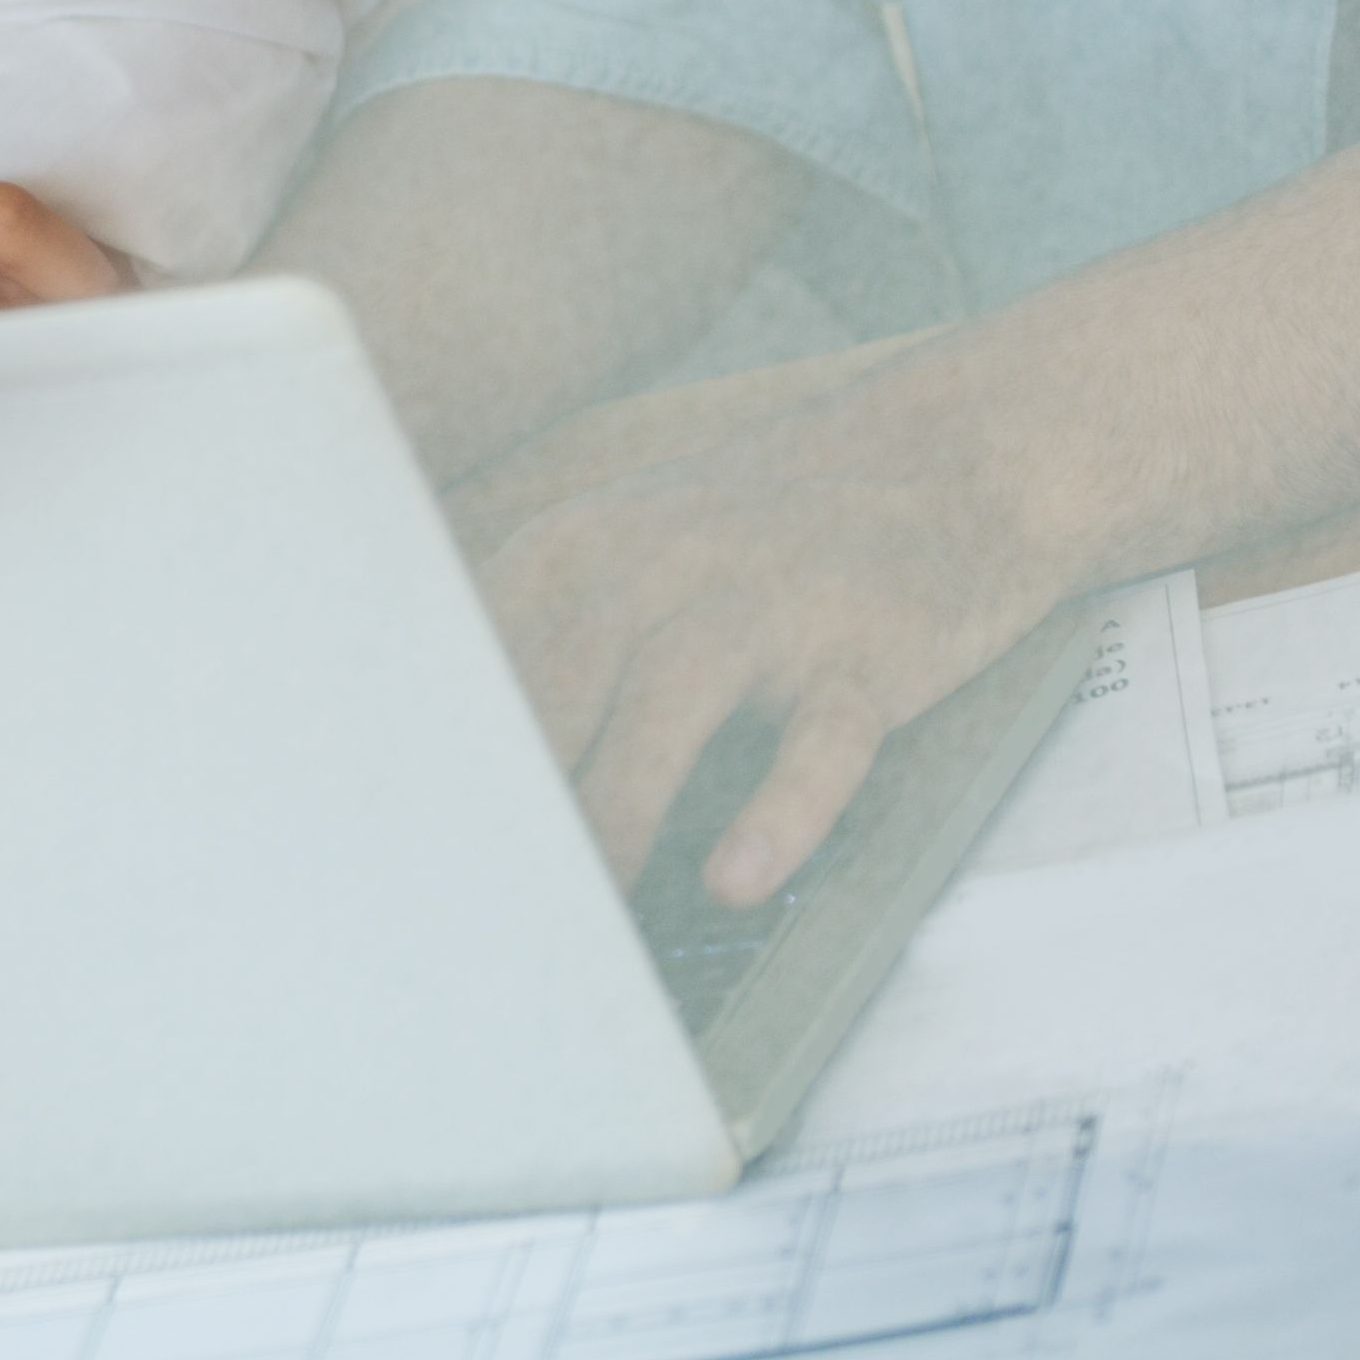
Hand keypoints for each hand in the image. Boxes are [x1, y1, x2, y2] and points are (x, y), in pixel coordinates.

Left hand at [466, 365, 1083, 908]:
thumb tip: (447, 758)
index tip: (400, 833)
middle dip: (512, 793)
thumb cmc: (766, 525)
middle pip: (558, 682)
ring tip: (585, 911)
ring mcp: (769, 605)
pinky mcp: (868, 655)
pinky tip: (734, 880)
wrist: (958, 447)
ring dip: (618, 812)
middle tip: (477, 901)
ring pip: (667, 709)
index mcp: (584, 543)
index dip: (438, 743)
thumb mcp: (631, 541)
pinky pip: (817, 743)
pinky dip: (776, 814)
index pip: (479, 649)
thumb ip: (546, 632)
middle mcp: (662, 562)